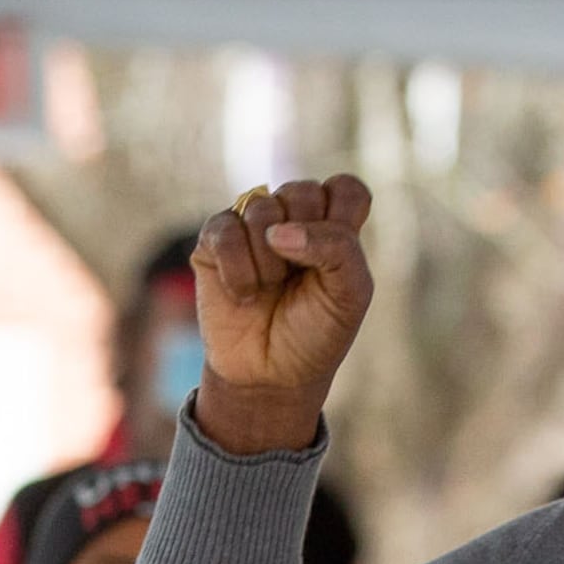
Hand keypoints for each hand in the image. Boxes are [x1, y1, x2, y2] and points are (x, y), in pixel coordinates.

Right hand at [189, 175, 376, 454]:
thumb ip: (337, 248)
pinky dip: (237, 268)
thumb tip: (277, 231)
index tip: (335, 261)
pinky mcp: (214, 241)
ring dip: (268, 260)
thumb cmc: (314, 333)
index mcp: (332, 226)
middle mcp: (293, 218)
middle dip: (303, 240)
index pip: (345, 188)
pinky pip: (224, 229)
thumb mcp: (349, 295)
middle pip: (302, 191)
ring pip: (260, 206)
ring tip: (269, 289)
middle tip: (297, 279)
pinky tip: (244, 294)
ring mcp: (251, 227)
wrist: (268, 375)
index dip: (341, 218)